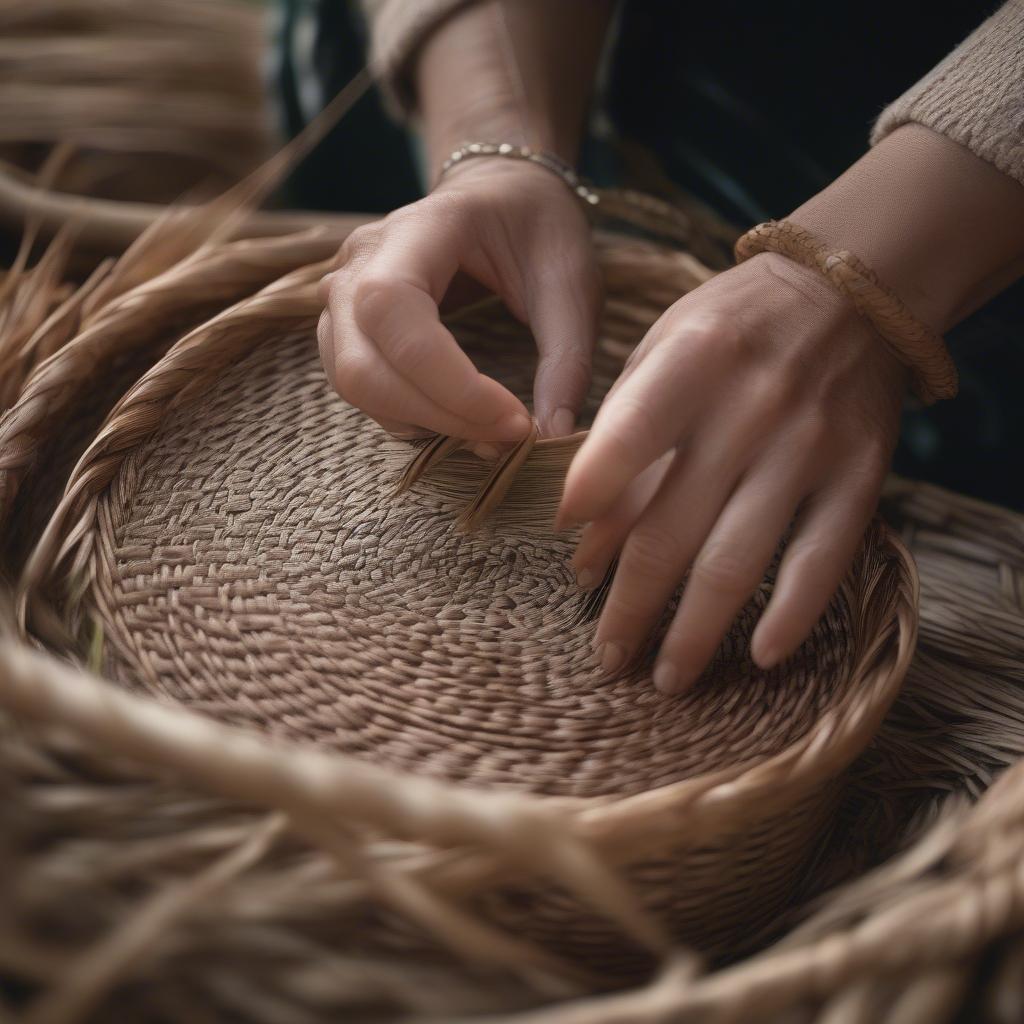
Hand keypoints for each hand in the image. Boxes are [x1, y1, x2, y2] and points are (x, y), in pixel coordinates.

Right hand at [317, 159, 600, 442]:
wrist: (500, 195)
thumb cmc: (537, 227)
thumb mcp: (572, 282)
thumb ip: (567, 358)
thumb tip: (554, 435)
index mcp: (417, 228)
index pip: (394, 310)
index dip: (449, 383)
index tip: (516, 420)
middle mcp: (359, 262)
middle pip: (362, 364)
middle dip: (439, 416)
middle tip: (508, 437)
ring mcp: (341, 296)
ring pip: (355, 384)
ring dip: (423, 423)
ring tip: (489, 431)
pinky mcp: (345, 329)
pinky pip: (360, 388)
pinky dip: (408, 417)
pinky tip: (458, 418)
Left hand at [558, 252, 907, 693]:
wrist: (849, 291)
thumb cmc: (731, 326)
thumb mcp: (664, 345)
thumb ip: (621, 428)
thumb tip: (580, 527)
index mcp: (690, 362)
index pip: (628, 440)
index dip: (593, 505)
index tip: (571, 567)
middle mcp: (748, 408)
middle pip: (672, 529)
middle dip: (631, 606)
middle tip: (607, 657)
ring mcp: (808, 446)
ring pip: (738, 560)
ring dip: (695, 631)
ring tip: (665, 678)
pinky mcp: (859, 476)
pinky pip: (823, 559)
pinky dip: (792, 614)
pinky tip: (760, 658)